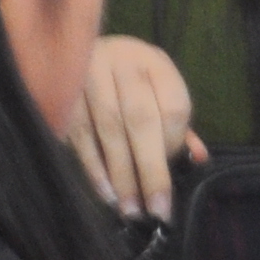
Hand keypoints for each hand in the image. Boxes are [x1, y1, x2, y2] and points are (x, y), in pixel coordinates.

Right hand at [74, 34, 205, 217]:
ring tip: (130, 208)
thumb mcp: (156, 91)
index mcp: (154, 62)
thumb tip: (197, 159)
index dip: (173, 146)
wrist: (74, 49)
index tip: (171, 174)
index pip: (173, 107)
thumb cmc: (127, 80)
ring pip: (108, 130)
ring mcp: (89, 73)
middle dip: (150, 170)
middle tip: (156, 210)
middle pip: (140, 121)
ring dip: (121, 175)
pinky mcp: (62, 92)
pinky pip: (80, 135)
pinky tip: (105, 192)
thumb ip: (176, 125)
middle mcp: (123, 62)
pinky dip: (93, 167)